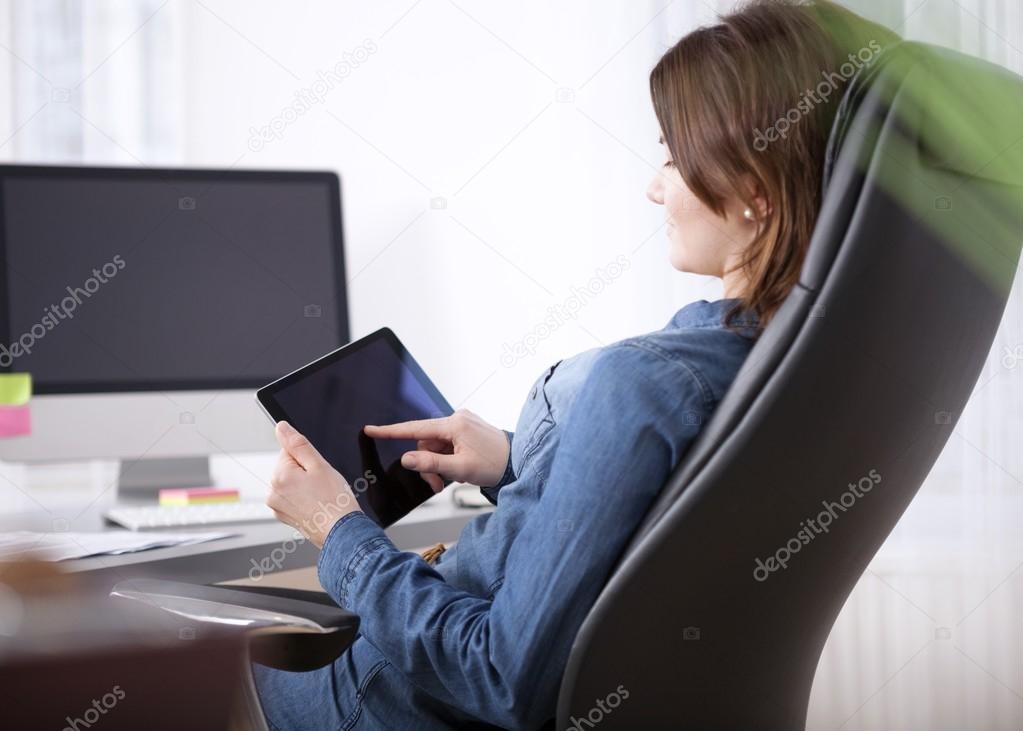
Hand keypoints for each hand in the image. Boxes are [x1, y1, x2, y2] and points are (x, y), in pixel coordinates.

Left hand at [267, 421, 360, 547]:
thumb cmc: (335, 502)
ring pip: (292, 483)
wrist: (342, 533)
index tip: (318, 471)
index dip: (308, 458)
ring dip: (305, 486)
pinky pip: (293, 498)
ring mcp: (277, 506)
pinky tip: (317, 505)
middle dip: (306, 472)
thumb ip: (297, 444)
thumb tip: (281, 427)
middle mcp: (273, 492)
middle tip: (323, 485)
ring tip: (321, 497)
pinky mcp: (284, 516)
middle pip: (289, 468)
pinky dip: (304, 499)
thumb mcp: (319, 465)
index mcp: (280, 476)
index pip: (289, 451)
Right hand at [364, 409, 509, 489]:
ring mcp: (463, 423)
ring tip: (449, 480)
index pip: (415, 428)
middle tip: (438, 484)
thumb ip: (431, 464)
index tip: (370, 429)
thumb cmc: (495, 464)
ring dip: (437, 465)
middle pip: (426, 443)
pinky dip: (446, 459)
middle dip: (428, 465)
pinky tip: (457, 469)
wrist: (519, 462)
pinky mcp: (467, 429)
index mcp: (455, 424)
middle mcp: (457, 419)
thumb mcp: (460, 469)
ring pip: (435, 446)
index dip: (390, 431)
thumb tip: (406, 459)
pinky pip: (447, 444)